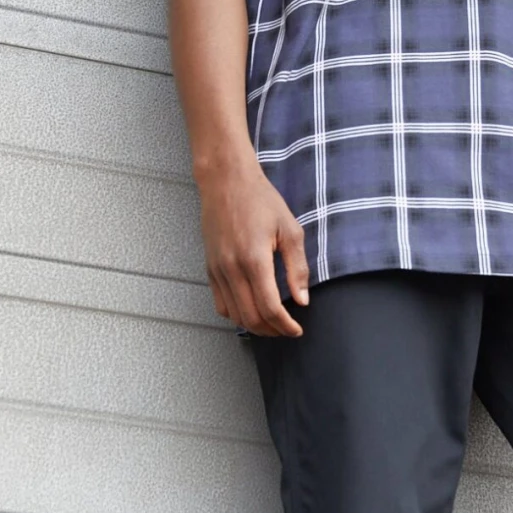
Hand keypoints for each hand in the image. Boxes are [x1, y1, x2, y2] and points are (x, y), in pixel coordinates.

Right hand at [198, 158, 310, 336]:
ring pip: (233, 315)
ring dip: (254, 327)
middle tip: (287, 330)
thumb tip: (302, 300)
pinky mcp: (209, 269)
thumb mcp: (290, 230)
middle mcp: (232, 269)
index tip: (296, 329)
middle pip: (250, 318)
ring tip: (272, 325)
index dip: (285, 326)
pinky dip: (236, 315)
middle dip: (272, 331)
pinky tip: (251, 311)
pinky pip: (220, 304)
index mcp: (254, 260)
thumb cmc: (260, 200)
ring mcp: (217, 270)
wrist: (226, 181)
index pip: (269, 308)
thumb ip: (298, 269)